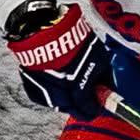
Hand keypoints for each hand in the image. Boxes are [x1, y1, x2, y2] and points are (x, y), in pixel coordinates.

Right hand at [4, 0, 111, 119]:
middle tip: (85, 96)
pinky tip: (55, 78)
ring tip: (70, 83)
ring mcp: (44, 92)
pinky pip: (44, 94)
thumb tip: (107, 83)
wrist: (44, 29)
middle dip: (80, 104)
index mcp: (78, 91)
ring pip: (57, 103)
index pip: (88, 110)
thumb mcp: (98, 57)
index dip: (95, 107)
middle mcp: (60, 96)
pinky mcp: (32, 86)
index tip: (97, 105)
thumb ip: (103, 75)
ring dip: (65, 97)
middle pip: (72, 109)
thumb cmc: (71, 40)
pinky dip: (51, 89)